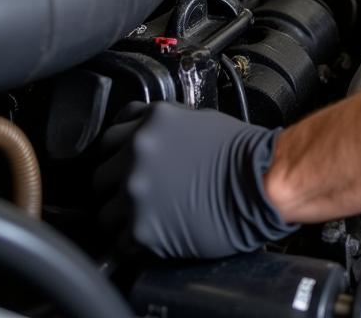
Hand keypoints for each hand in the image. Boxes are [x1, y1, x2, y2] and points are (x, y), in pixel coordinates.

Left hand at [95, 102, 298, 258]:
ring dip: (122, 216)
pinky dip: (135, 241)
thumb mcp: (197, 120)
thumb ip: (161, 128)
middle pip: (100, 175)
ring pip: (104, 212)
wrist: (260, 182)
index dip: (118, 152)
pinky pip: (121, 241)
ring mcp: (135, 191)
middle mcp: (137, 152)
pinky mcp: (141, 227)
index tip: (123, 163)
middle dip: (115, 184)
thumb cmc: (240, 153)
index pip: (110, 136)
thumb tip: (145, 139)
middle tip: (137, 192)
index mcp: (151, 122)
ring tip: (147, 217)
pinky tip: (156, 233)